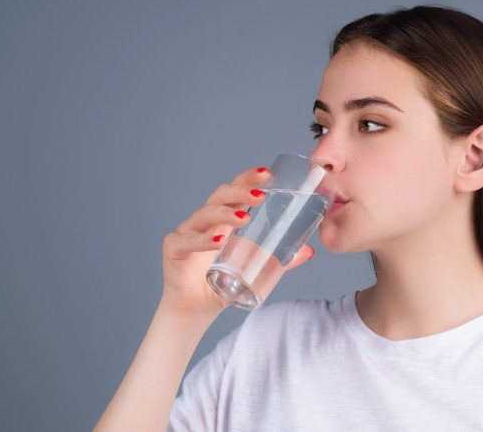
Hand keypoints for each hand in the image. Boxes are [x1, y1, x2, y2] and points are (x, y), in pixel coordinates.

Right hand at [159, 167, 315, 317]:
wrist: (197, 309)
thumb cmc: (223, 280)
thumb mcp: (254, 267)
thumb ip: (280, 259)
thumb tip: (308, 251)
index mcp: (224, 218)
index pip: (236, 190)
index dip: (249, 178)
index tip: (268, 173)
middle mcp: (206, 220)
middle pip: (221, 195)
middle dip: (240, 190)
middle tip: (261, 195)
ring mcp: (188, 230)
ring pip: (205, 214)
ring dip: (225, 213)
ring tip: (244, 218)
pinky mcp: (174, 247)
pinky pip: (188, 240)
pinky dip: (202, 240)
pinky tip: (217, 242)